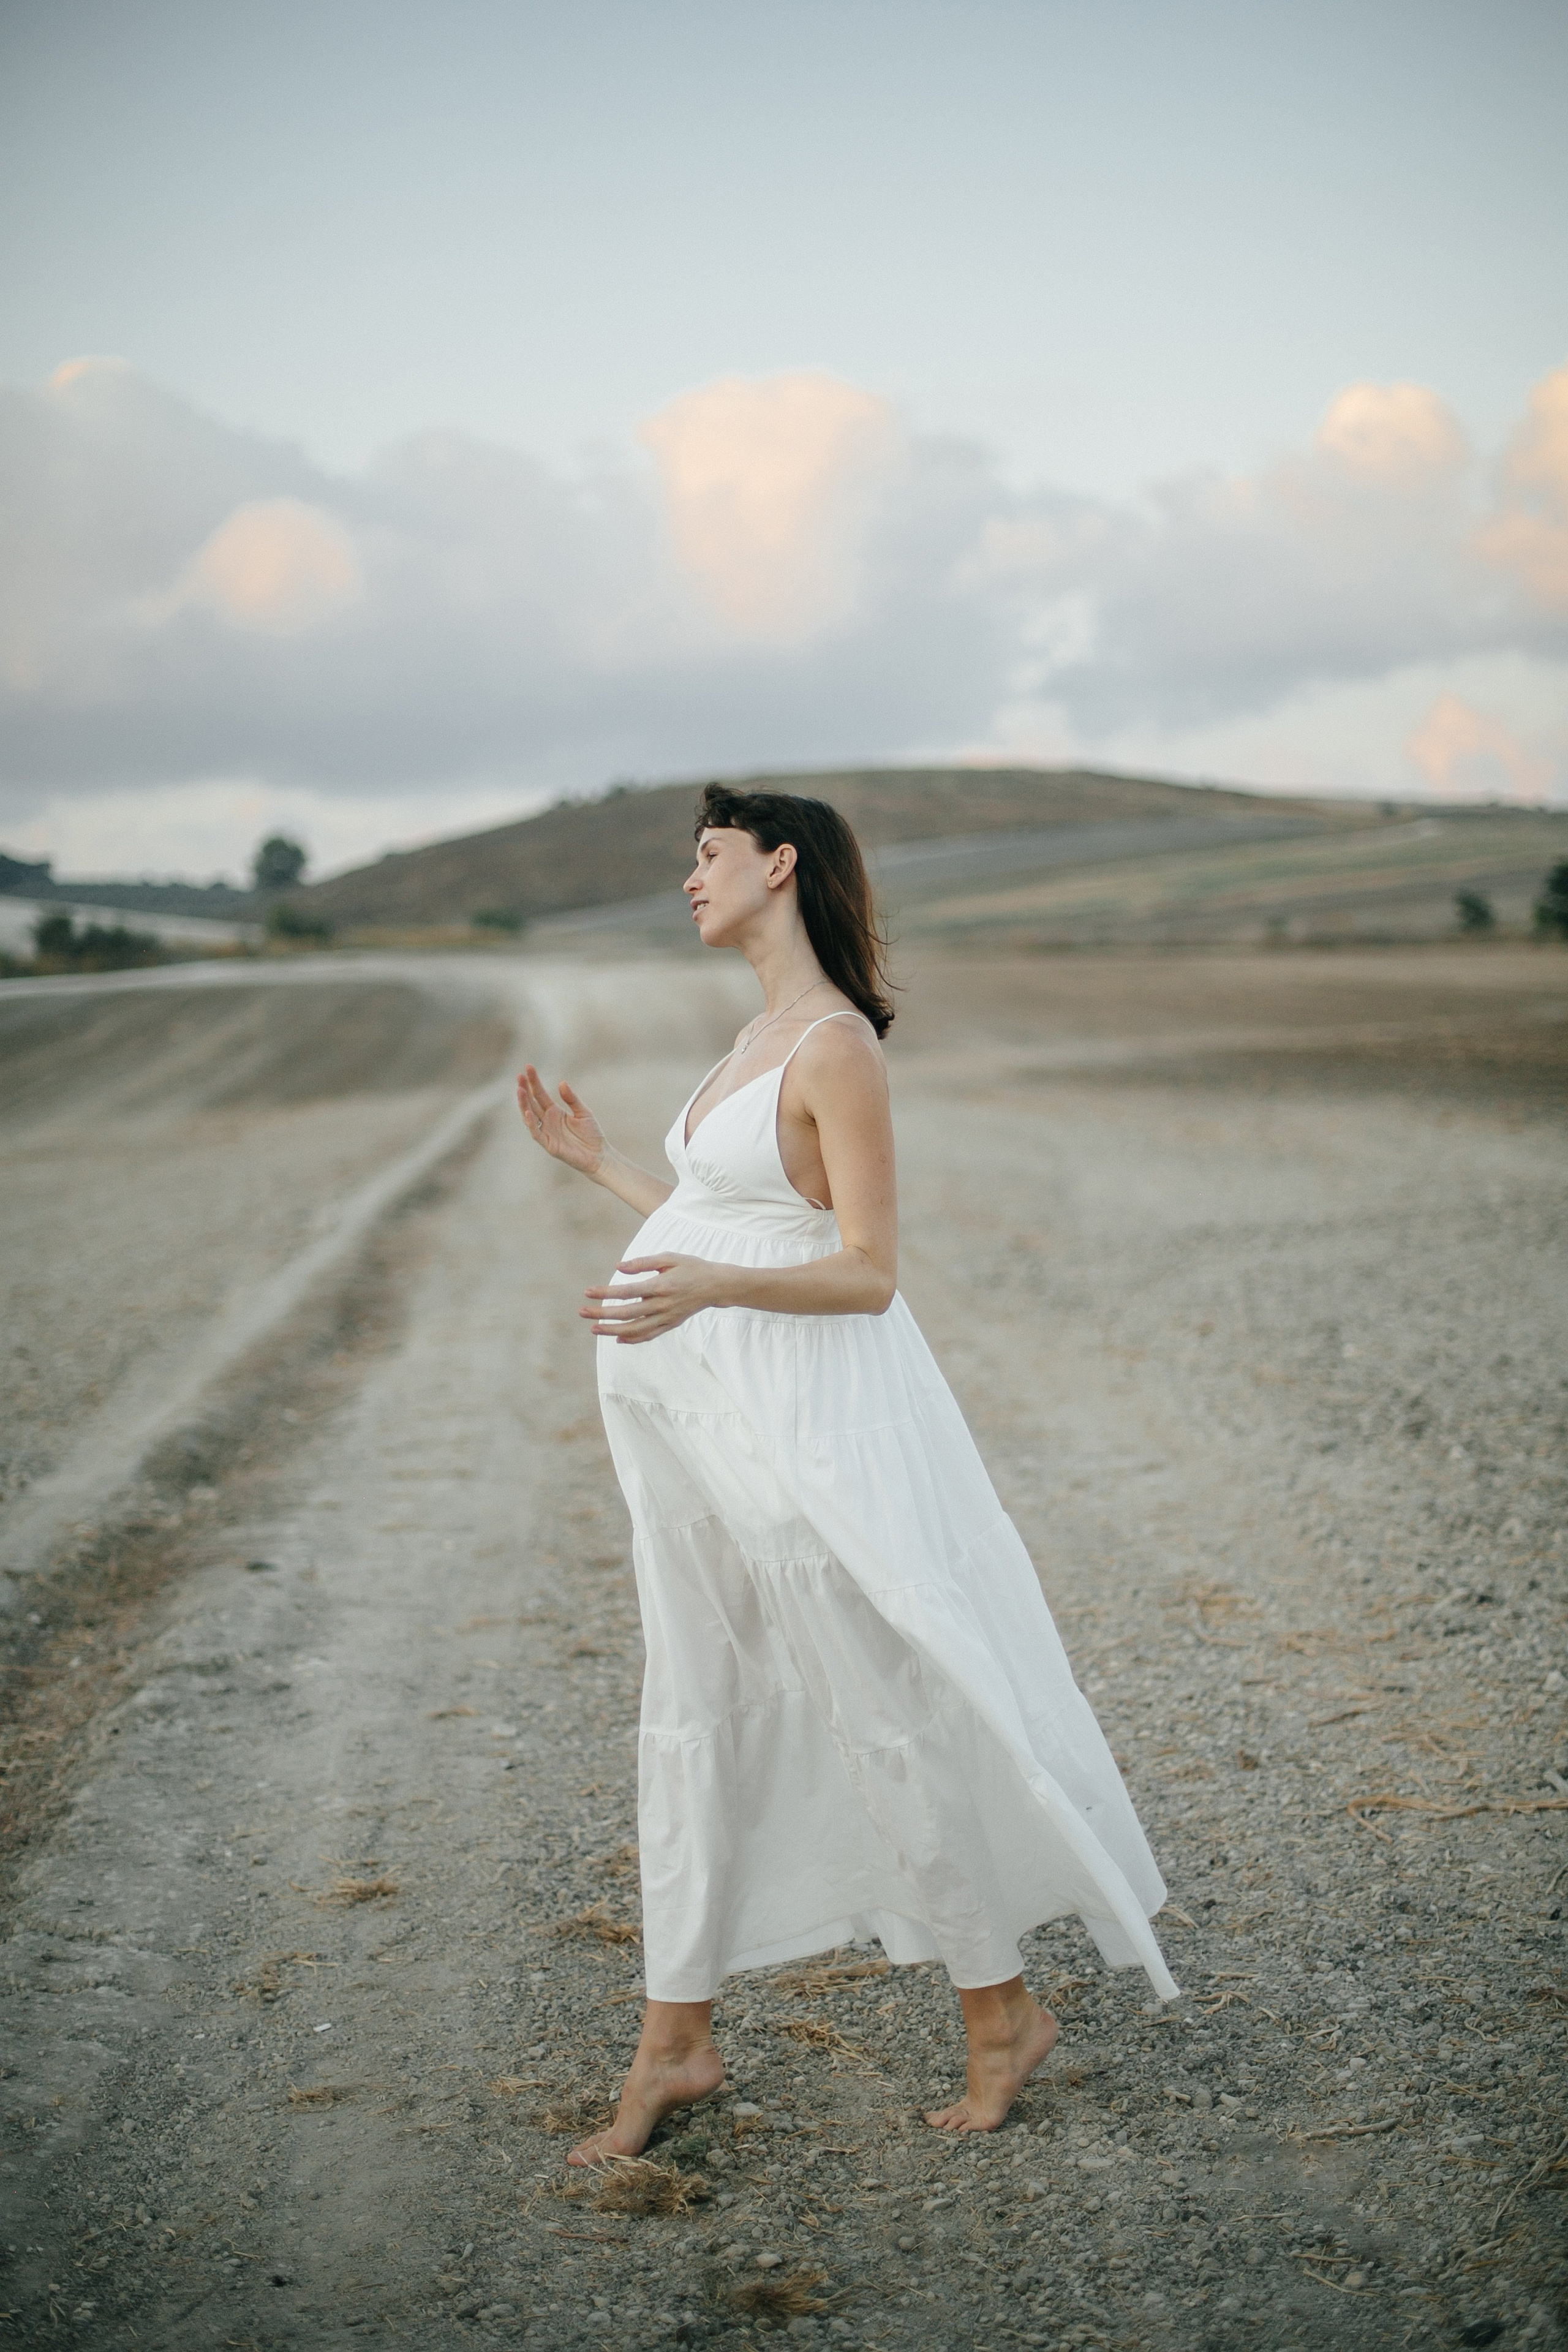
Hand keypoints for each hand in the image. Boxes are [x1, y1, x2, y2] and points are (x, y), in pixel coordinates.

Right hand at [517, 1064, 605, 1176]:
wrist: (599, 1155)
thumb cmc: (592, 1135)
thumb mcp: (583, 1112)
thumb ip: (572, 1098)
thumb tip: (561, 1082)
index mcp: (555, 1112)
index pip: (540, 1094)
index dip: (534, 1081)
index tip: (528, 1067)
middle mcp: (548, 1121)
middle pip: (532, 1103)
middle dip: (525, 1089)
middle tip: (519, 1076)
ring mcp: (547, 1132)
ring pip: (530, 1116)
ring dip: (524, 1104)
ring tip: (520, 1090)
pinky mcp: (549, 1144)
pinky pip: (536, 1133)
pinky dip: (531, 1123)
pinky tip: (527, 1111)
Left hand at [583, 1254, 717, 1342]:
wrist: (716, 1286)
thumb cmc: (691, 1267)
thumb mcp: (669, 1257)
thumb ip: (643, 1262)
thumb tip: (618, 1267)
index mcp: (660, 1286)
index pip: (626, 1292)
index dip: (605, 1293)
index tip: (587, 1292)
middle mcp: (662, 1305)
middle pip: (626, 1313)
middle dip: (601, 1314)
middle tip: (581, 1312)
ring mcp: (667, 1318)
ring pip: (635, 1329)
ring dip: (612, 1330)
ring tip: (594, 1328)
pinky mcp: (671, 1325)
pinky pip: (649, 1336)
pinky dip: (633, 1339)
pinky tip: (617, 1339)